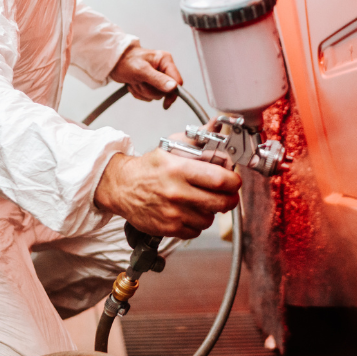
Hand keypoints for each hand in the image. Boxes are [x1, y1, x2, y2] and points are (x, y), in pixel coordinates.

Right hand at [94, 148, 240, 238]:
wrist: (122, 187)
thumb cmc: (148, 168)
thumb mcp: (170, 147)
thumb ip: (197, 139)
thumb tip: (216, 124)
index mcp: (179, 169)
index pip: (219, 179)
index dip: (233, 181)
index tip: (234, 180)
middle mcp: (176, 192)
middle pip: (221, 202)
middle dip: (230, 198)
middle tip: (227, 194)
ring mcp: (173, 213)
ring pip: (209, 219)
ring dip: (210, 211)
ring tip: (201, 201)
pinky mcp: (168, 228)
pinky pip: (196, 231)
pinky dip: (196, 223)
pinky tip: (188, 211)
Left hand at [110, 43, 182, 108]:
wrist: (113, 61)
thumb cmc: (126, 61)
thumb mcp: (142, 70)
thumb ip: (158, 79)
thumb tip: (173, 87)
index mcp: (165, 61)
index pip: (177, 81)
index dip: (172, 94)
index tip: (166, 103)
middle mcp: (163, 68)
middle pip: (164, 91)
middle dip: (149, 90)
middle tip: (139, 81)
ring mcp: (156, 77)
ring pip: (155, 95)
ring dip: (142, 91)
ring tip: (135, 80)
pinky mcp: (149, 83)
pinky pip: (147, 96)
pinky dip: (138, 92)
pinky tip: (133, 83)